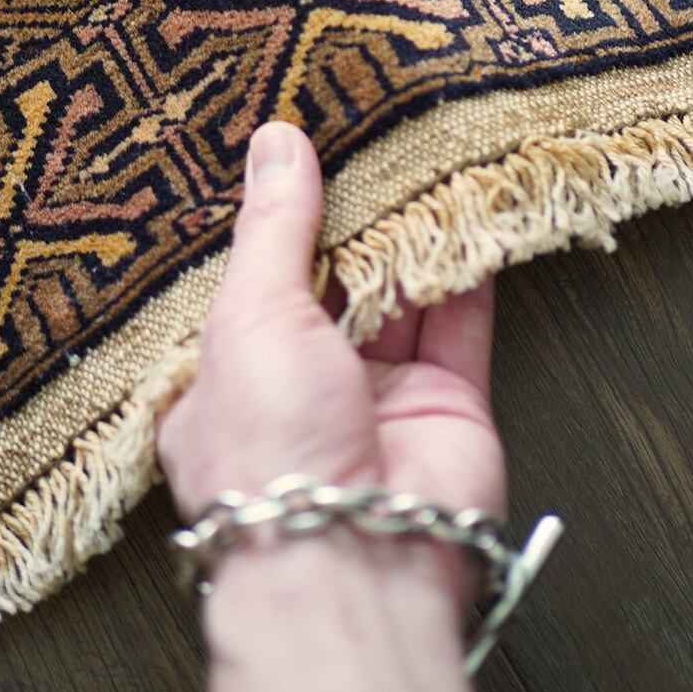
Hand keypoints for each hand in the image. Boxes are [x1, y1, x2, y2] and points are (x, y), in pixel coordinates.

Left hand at [157, 121, 504, 611]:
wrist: (353, 562)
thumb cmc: (268, 451)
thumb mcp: (249, 314)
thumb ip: (274, 227)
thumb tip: (276, 144)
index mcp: (223, 375)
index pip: (245, 280)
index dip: (268, 217)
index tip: (289, 146)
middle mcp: (298, 387)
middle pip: (328, 280)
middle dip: (346, 215)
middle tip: (363, 129)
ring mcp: (376, 398)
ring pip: (397, 293)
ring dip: (409, 230)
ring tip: (417, 149)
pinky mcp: (447, 405)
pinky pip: (460, 322)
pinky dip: (467, 266)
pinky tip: (470, 205)